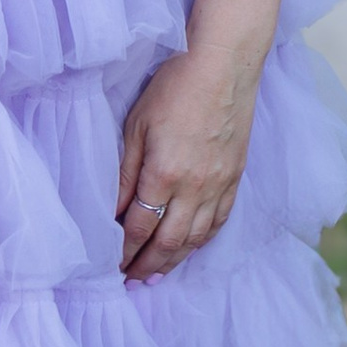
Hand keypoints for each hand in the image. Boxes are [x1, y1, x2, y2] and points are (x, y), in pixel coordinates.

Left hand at [116, 46, 255, 280]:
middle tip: (130, 280)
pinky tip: (189, 248)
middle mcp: (195, 188)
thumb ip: (123, 174)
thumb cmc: (174, 88)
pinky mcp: (235, 178)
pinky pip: (219, 222)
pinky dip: (202, 241)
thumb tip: (111, 212)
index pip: (140, 227)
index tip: (112, 265)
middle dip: (147, 266)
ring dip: (174, 261)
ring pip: (196, 239)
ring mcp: (219, 185)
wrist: (224, 66)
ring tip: (155, 275)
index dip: (124, 251)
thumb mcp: (135, 126)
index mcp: (164, 174)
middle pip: (169, 242)